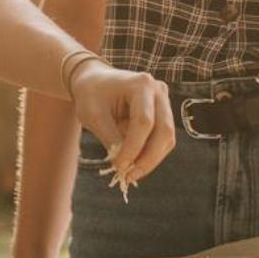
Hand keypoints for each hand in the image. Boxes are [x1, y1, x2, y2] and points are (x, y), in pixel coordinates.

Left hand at [68, 60, 173, 184]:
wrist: (95, 81)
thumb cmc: (91, 95)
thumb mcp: (93, 116)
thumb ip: (110, 138)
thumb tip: (124, 166)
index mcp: (141, 84)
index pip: (144, 121)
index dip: (134, 147)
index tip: (119, 166)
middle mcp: (158, 90)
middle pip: (164, 130)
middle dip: (148, 158)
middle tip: (129, 176)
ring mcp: (164, 101)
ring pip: (167, 138)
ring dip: (150, 159)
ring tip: (130, 173)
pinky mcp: (163, 114)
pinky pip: (162, 139)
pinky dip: (150, 154)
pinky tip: (134, 164)